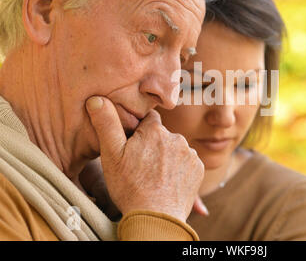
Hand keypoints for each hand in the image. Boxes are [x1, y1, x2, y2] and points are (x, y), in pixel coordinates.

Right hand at [86, 96, 203, 222]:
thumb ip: (106, 124)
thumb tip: (96, 98)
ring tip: (155, 177)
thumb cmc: (130, 187)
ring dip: (167, 158)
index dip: (139, 132)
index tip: (133, 146)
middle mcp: (176, 137)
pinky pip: (187, 163)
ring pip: (175, 149)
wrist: (156, 217)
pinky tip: (168, 182)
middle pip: (162, 136)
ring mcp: (190, 153)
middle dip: (153, 146)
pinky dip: (179, 170)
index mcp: (155, 130)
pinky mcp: (198, 168)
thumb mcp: (111, 155)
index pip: (148, 120)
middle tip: (141, 166)